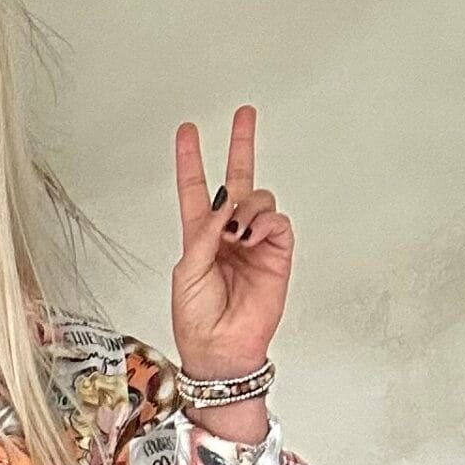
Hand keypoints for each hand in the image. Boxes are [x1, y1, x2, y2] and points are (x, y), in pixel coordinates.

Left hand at [170, 104, 292, 380]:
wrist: (221, 350)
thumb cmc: (197, 320)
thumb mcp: (187, 271)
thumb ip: (204, 233)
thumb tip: (226, 206)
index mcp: (200, 237)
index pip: (196, 190)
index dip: (190, 160)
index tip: (187, 132)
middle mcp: (229, 234)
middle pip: (237, 180)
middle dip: (241, 145)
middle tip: (245, 114)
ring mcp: (254, 242)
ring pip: (258, 199)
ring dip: (248, 208)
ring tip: (238, 234)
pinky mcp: (277, 253)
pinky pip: (277, 222)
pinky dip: (265, 222)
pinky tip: (252, 236)